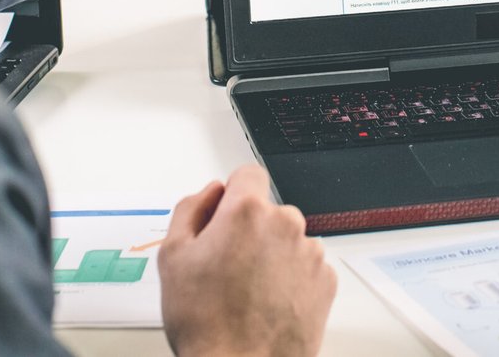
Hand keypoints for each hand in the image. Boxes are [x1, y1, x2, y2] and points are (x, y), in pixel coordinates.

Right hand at [159, 164, 335, 356]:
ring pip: (288, 240)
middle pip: (268, 211)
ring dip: (272, 255)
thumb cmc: (206, 323)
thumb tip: (210, 193)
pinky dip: (291, 279)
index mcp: (247, 212)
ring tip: (247, 292)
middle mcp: (285, 225)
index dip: (233, 194)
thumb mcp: (173, 257)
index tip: (225, 214)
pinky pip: (306, 267)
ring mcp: (310, 254)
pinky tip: (268, 303)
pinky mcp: (325, 282)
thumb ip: (191, 209)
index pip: (248, 174)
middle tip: (226, 266)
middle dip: (250, 230)